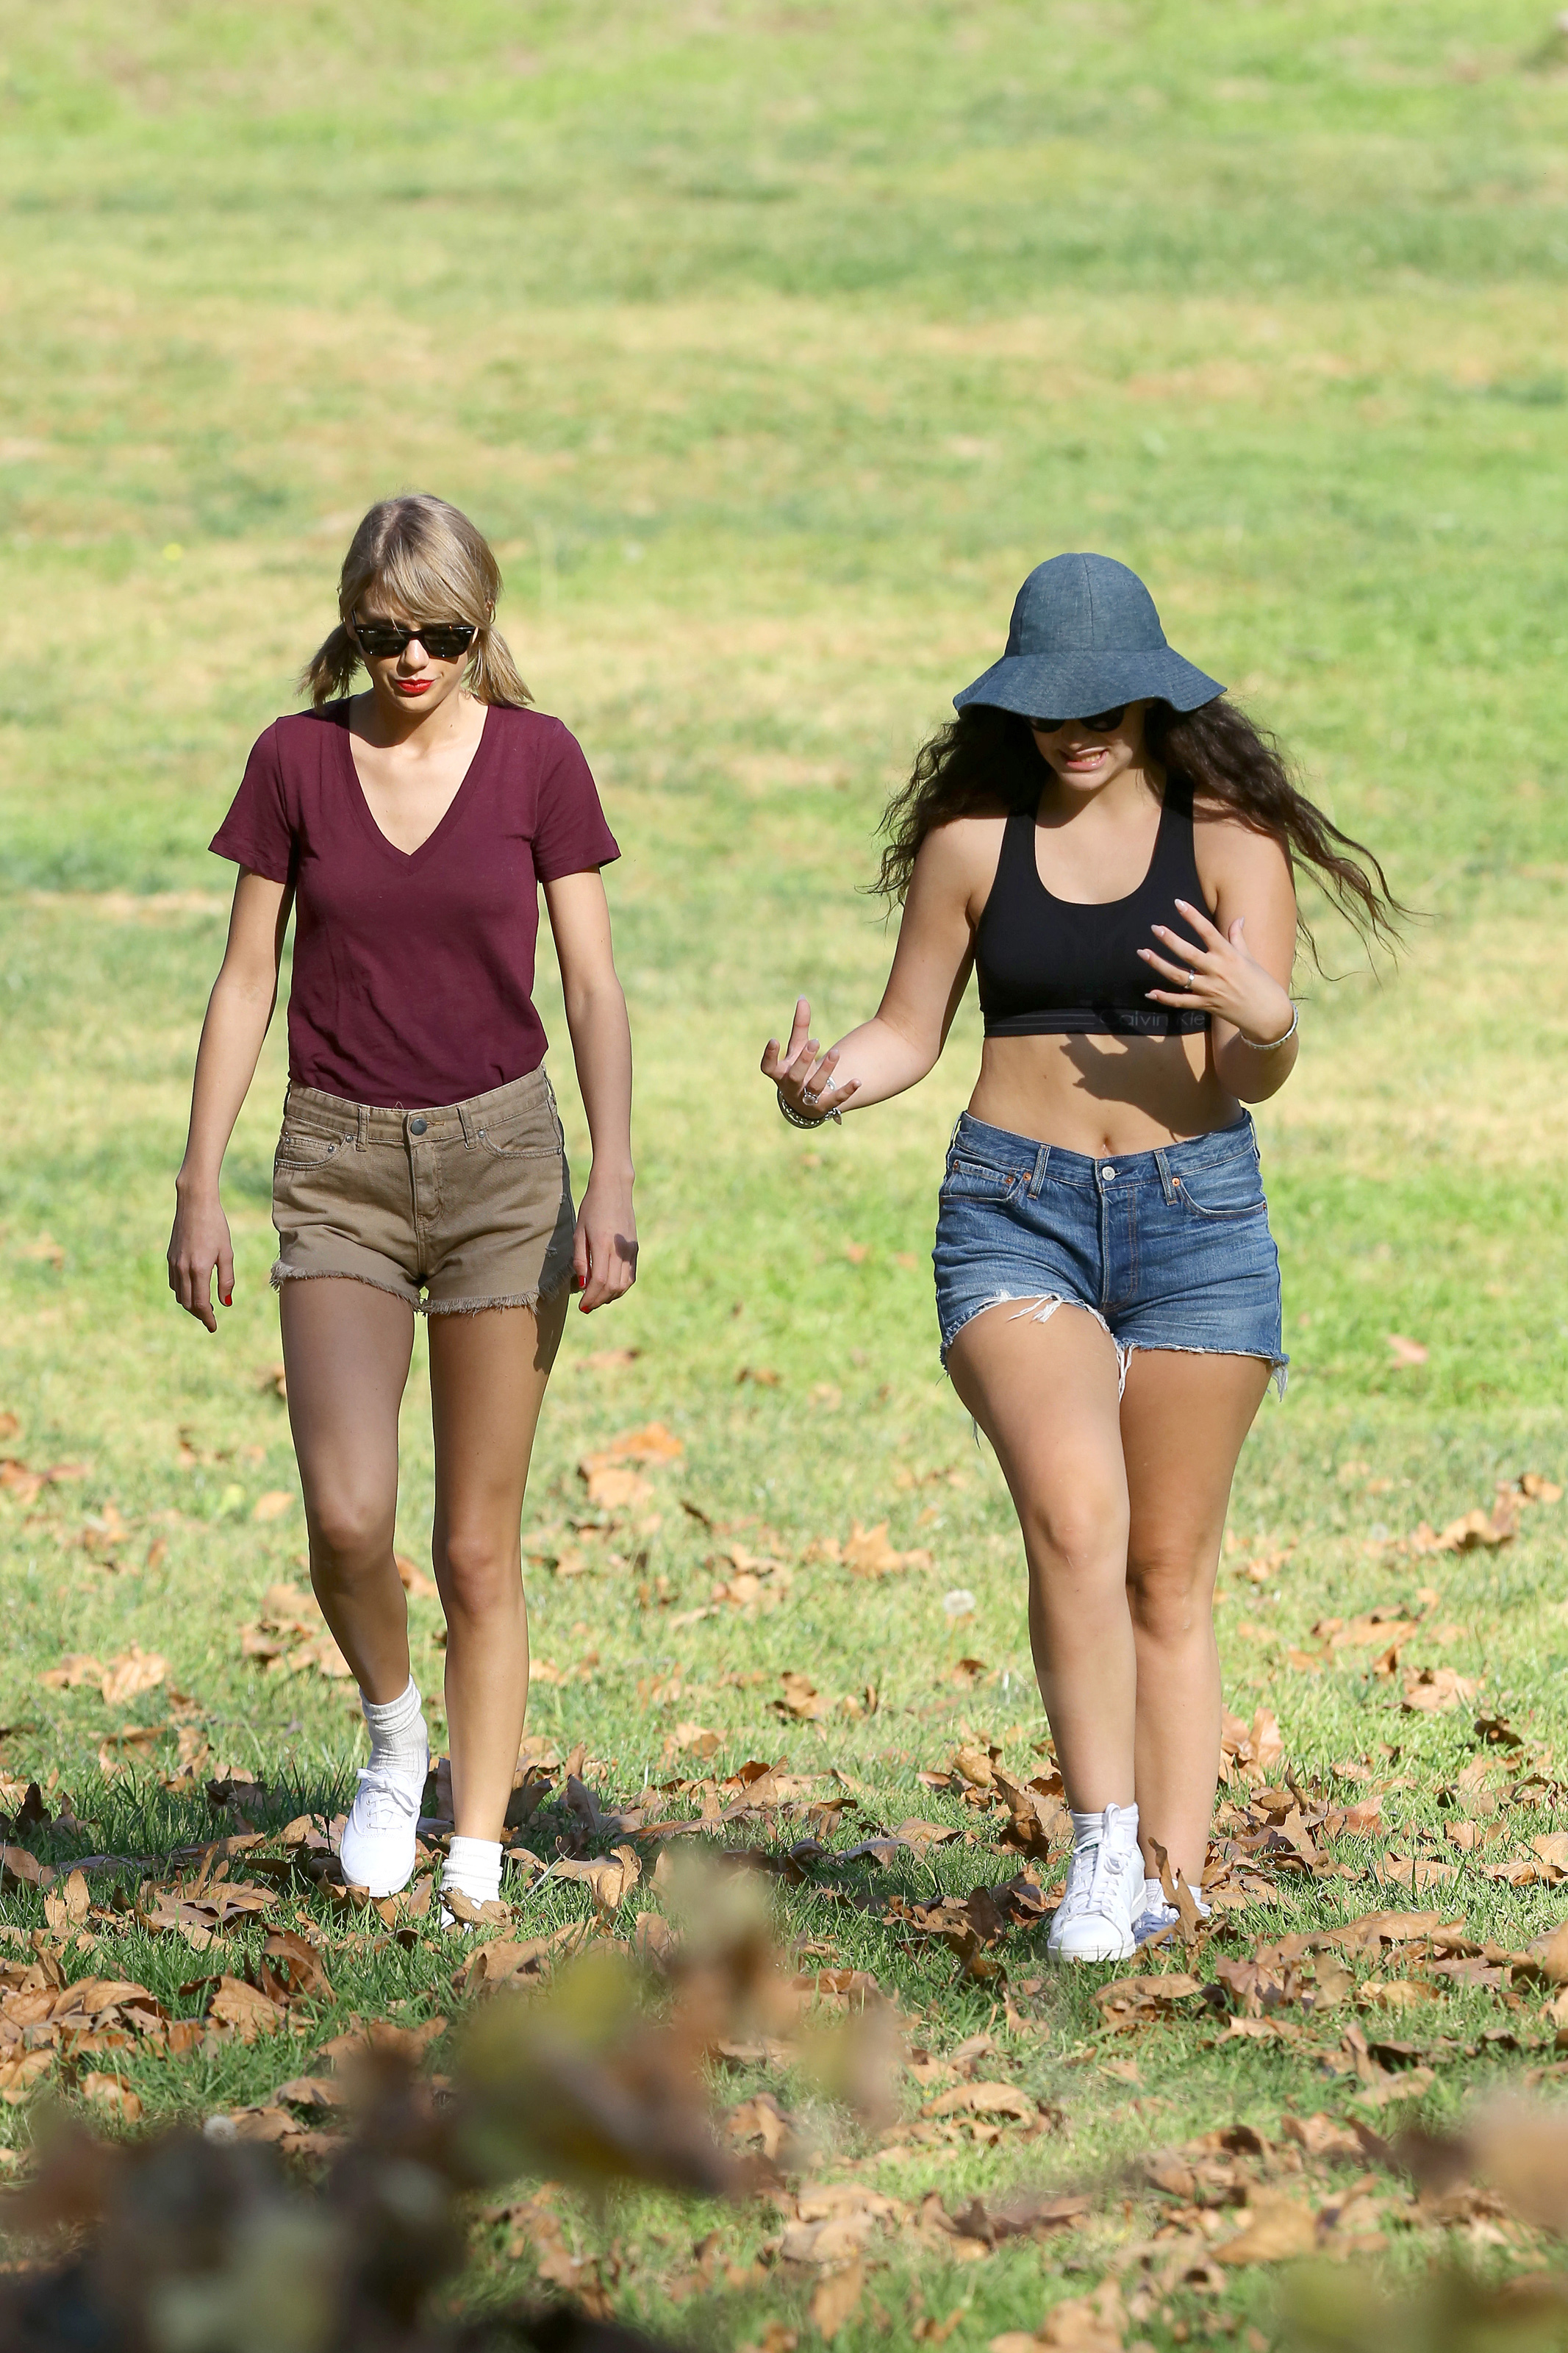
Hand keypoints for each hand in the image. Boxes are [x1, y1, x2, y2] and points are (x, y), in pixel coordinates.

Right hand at [167, 1184, 233, 1333]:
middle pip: (187, 1303)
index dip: (207, 1318)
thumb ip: (226, 1279)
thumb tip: (226, 1303)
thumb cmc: (216, 1227)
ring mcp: (173, 1263)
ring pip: (178, 1294)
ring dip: (189, 1304)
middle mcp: (183, 1269)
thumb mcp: (226, 1253)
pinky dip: (181, 1291)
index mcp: (199, 1269)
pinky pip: (173, 1282)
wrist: (194, 1204)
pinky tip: (191, 1289)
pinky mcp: (170, 1258)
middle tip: (210, 1319)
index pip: (201, 1304)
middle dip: (199, 1314)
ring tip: (203, 1307)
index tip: (214, 1327)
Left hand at [572, 1172, 636, 1312]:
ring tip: (597, 1299)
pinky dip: (621, 1287)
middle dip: (599, 1300)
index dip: (591, 1297)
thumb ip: (580, 1259)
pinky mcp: (635, 1248)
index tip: (582, 1306)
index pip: (599, 1281)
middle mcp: (619, 1249)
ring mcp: (630, 1249)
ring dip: (610, 1296)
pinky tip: (609, 1288)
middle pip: (612, 1286)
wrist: (614, 1188)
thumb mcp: (579, 1231)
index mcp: (603, 1244)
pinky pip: (630, 1275)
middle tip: (587, 1307)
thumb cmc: (591, 1207)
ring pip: (624, 1284)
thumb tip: (582, 1284)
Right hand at [760, 997, 859, 1123]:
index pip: (768, 1067)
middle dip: (804, 1059)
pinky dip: (846, 1091)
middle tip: (815, 1041)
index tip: (774, 1039)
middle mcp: (791, 1087)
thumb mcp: (797, 1047)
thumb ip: (800, 1026)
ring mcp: (806, 1099)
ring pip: (815, 1087)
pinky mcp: (824, 1107)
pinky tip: (858, 1081)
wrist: (804, 1103)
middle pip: (795, 1075)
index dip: (769, 1055)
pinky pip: (835, 1100)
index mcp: (780, 1073)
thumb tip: (802, 998)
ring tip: (836, 1052)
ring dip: (825, 1070)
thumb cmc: (797, 1068)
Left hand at [1139, 902, 1293, 1042]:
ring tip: (1143, 953)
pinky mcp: (1206, 1006)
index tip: (1178, 903)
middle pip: (1188, 954)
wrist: (1268, 1015)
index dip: (1192, 916)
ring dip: (1159, 965)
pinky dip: (1165, 998)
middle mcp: (1218, 971)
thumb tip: (1238, 919)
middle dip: (1170, 940)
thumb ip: (1238, 938)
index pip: (1208, 931)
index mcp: (1229, 956)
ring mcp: (1210, 990)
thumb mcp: (1250, 958)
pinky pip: (1181, 1002)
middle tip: (1155, 928)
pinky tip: (1150, 992)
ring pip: (1179, 977)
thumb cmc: (1261, 983)